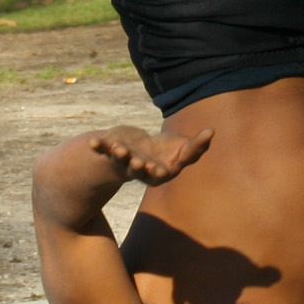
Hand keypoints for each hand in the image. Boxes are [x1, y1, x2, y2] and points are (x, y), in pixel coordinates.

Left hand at [86, 125, 212, 187]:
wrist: (140, 147)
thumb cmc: (167, 150)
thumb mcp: (184, 149)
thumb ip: (197, 145)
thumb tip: (212, 131)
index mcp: (161, 172)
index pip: (162, 172)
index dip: (160, 171)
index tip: (160, 169)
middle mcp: (142, 171)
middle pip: (139, 171)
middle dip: (138, 167)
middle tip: (138, 163)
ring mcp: (126, 162)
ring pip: (122, 162)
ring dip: (120, 156)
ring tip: (119, 149)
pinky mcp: (112, 152)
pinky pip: (104, 151)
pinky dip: (99, 147)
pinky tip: (91, 142)